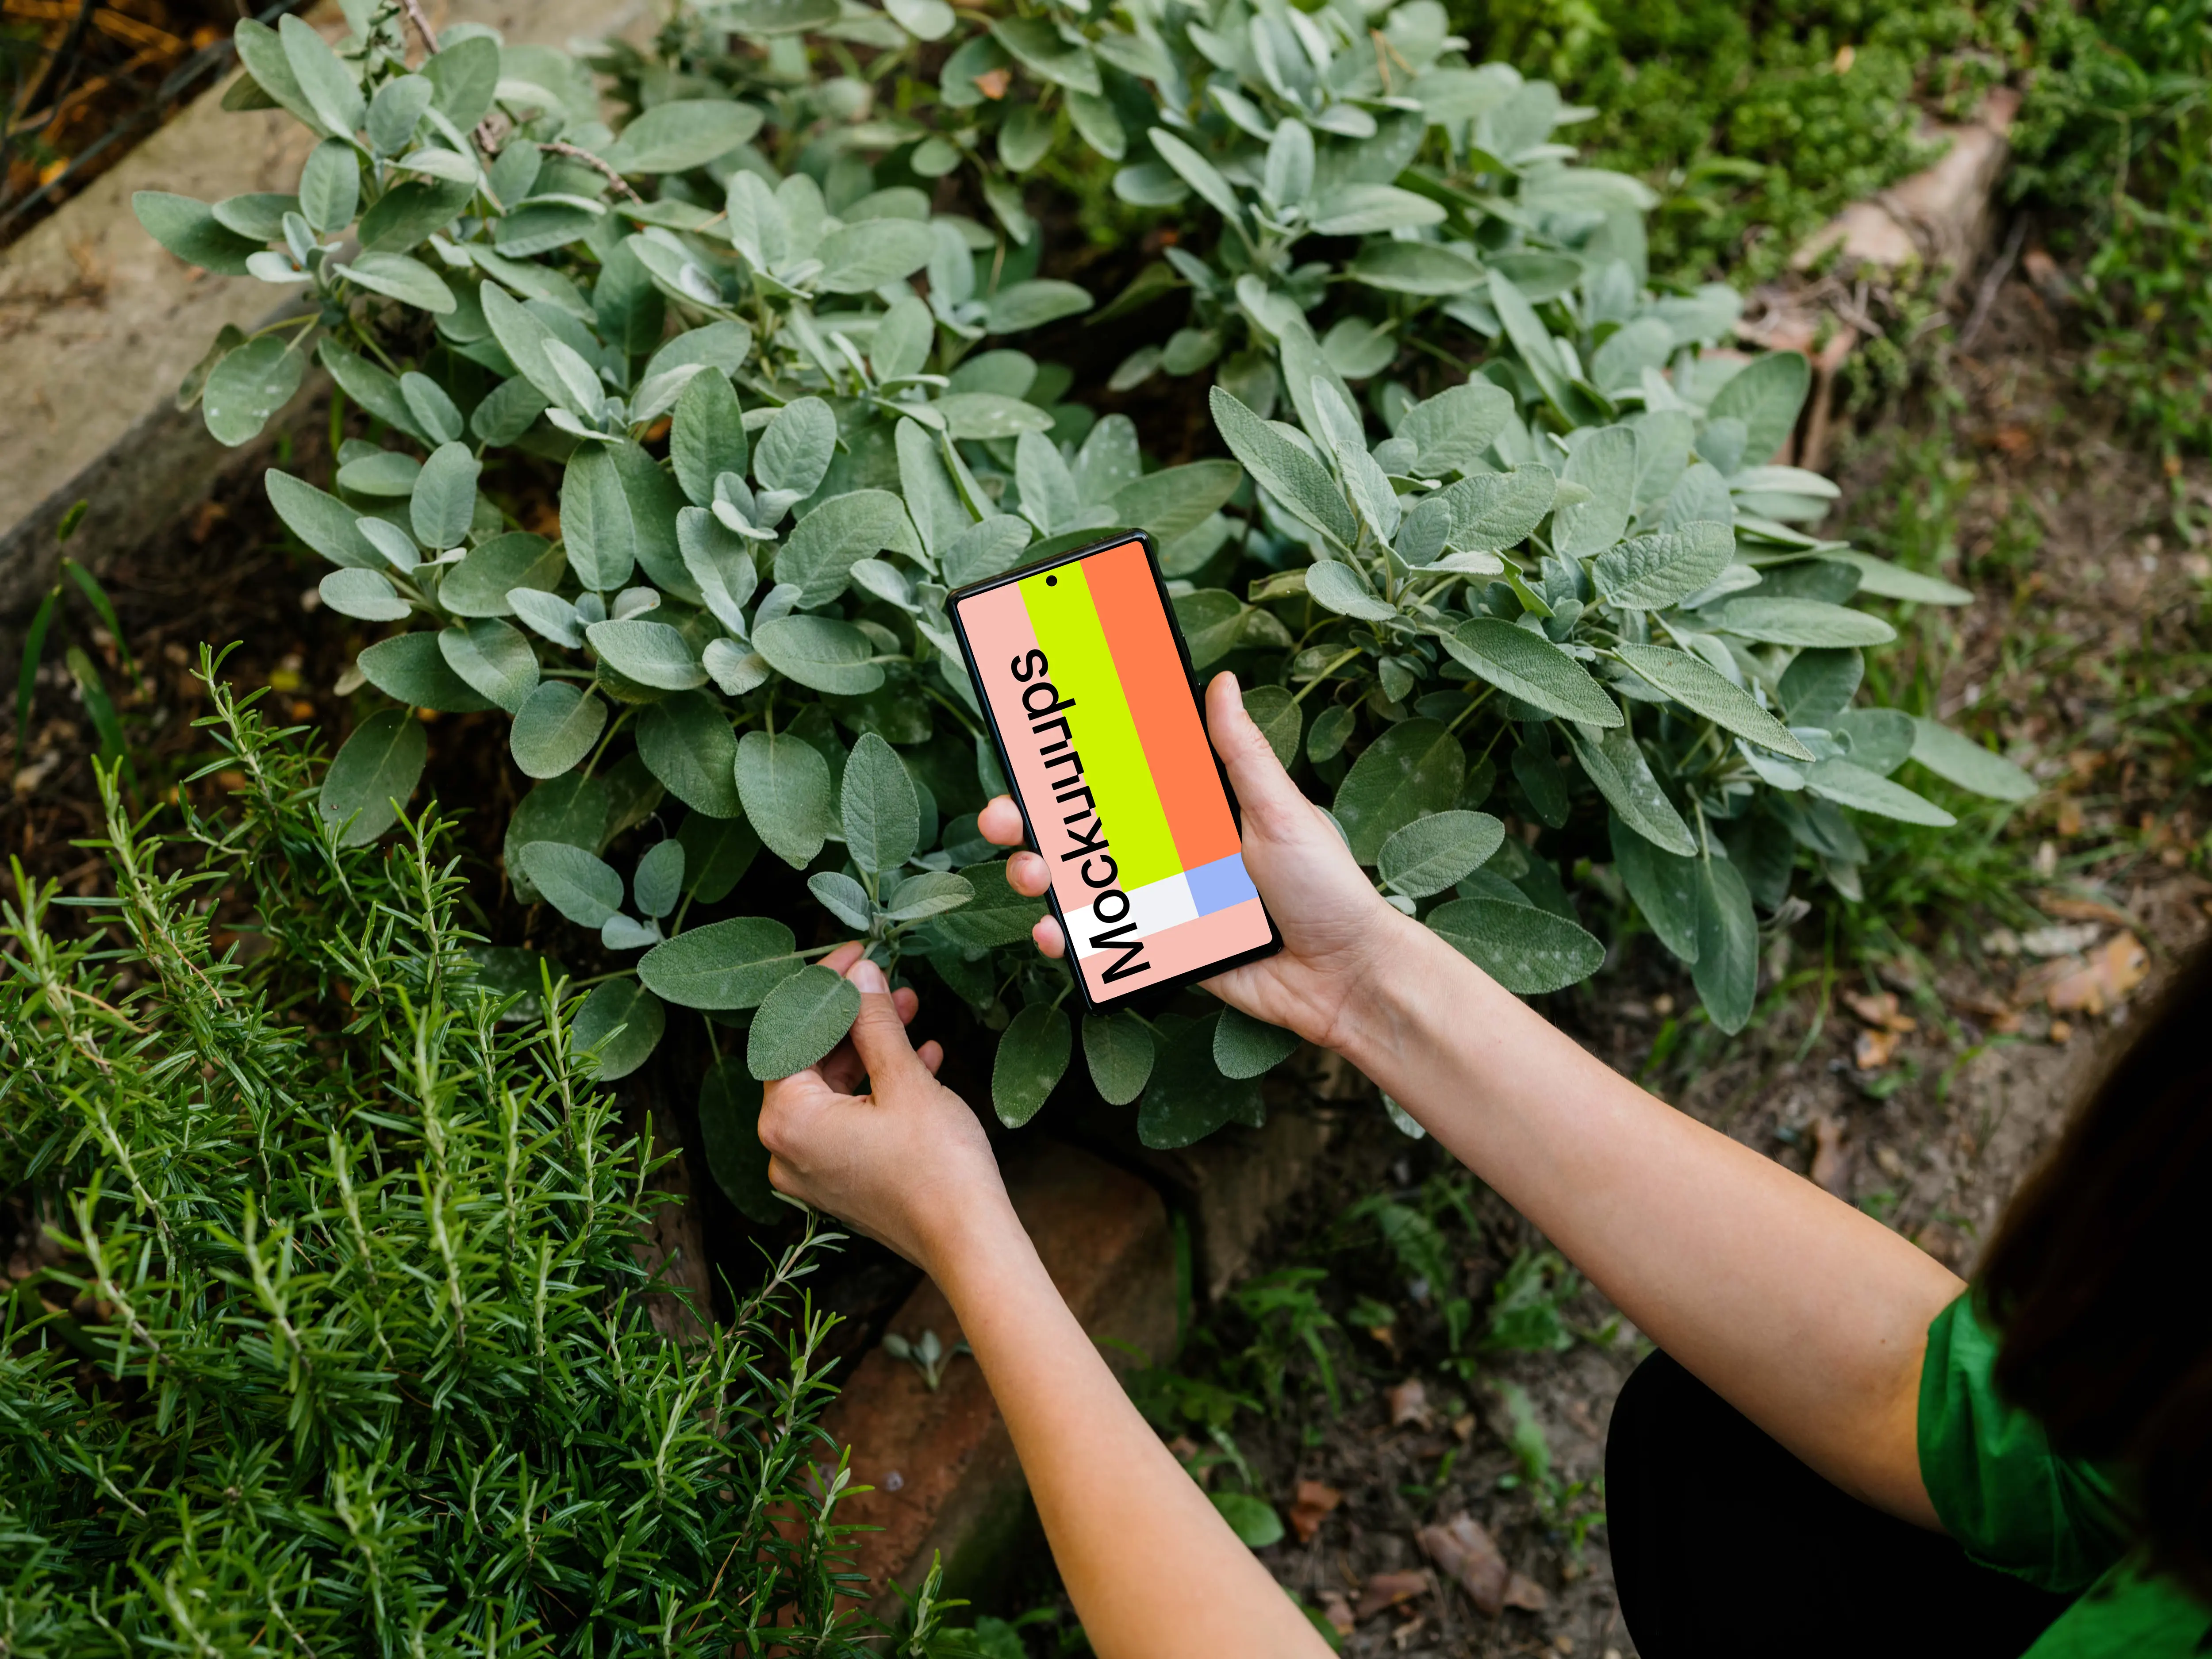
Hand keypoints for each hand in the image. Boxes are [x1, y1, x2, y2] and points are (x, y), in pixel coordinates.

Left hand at [758, 943, 1019, 1277]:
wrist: (969, 1242)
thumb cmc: (937, 1166)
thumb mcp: (904, 1080)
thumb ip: (874, 1023)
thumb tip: (860, 976)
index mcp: (787, 1120)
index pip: (790, 1033)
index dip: (823, 988)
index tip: (857, 957)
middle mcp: (785, 1149)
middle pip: (807, 1060)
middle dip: (849, 1017)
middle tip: (885, 982)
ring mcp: (811, 1170)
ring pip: (831, 1088)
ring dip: (869, 1048)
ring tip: (910, 1012)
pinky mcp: (839, 1181)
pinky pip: (847, 1119)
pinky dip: (876, 1087)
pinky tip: (923, 1057)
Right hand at [978, 671, 1419, 1052]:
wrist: (1347, 977)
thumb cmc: (1327, 888)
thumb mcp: (1281, 811)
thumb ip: (1240, 754)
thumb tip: (1220, 681)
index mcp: (1196, 808)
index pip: (1122, 776)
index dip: (1073, 764)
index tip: (1029, 747)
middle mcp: (1171, 851)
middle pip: (1084, 830)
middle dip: (1032, 821)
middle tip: (1003, 818)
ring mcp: (1162, 901)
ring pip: (1082, 884)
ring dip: (1041, 876)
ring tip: (1030, 875)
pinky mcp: (1163, 951)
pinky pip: (1105, 941)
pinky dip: (1069, 938)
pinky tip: (1053, 933)